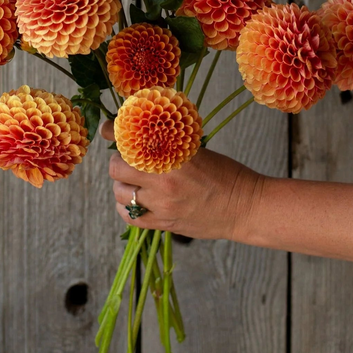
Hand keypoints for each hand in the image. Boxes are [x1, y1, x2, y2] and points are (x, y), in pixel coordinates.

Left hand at [101, 120, 263, 240]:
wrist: (245, 207)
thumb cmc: (226, 174)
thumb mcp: (197, 150)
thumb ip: (169, 145)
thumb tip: (142, 134)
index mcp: (173, 156)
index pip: (130, 140)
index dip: (113, 132)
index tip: (107, 128)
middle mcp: (163, 181)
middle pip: (117, 168)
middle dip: (119, 160)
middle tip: (127, 158)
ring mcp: (162, 205)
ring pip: (120, 193)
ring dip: (121, 184)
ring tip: (131, 180)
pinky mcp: (164, 224)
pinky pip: (130, 217)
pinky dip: (125, 207)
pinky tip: (131, 201)